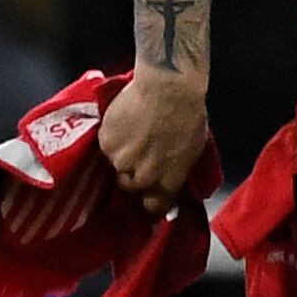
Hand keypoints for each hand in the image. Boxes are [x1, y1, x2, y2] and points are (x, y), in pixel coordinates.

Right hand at [98, 62, 212, 213]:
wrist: (167, 90)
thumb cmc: (188, 116)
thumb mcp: (191, 152)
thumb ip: (176, 172)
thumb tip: (168, 182)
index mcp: (167, 181)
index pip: (154, 206)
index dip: (151, 202)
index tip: (148, 195)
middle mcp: (142, 177)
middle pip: (129, 187)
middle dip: (133, 175)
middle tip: (138, 158)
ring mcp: (121, 161)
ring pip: (116, 166)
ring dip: (122, 156)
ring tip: (130, 137)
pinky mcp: (106, 144)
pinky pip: (107, 148)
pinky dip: (113, 140)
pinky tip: (123, 125)